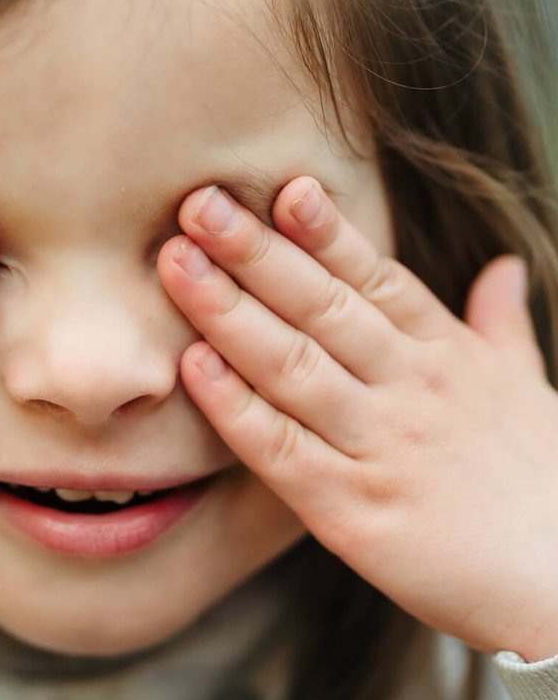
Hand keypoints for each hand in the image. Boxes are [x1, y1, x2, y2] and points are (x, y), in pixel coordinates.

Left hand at [159, 177, 557, 659]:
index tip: (281, 187)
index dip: (327, 232)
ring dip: (229, 312)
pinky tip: (193, 366)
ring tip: (178, 263)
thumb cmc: (544, 482)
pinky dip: (234, 407)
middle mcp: (411, 391)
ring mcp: (380, 448)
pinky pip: (281, 450)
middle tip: (198, 205)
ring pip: (292, 365)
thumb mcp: (527, 390)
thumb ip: (500, 326)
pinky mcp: (351, 512)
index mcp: (448, 358)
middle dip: (257, 253)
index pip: (378, 279)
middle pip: (323, 308)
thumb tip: (501, 269)